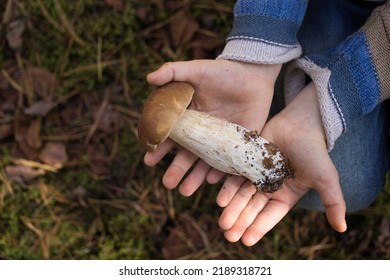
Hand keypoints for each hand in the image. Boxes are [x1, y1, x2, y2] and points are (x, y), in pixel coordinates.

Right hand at [144, 59, 280, 195]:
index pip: (170, 137)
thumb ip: (173, 72)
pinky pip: (228, 163)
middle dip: (176, 170)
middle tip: (168, 184)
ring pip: (204, 163)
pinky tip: (212, 182)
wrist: (255, 75)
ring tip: (185, 191)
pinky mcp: (237, 144)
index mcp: (188, 118)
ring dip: (194, 178)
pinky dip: (220, 173)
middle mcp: (202, 133)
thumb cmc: (223, 72)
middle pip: (186, 155)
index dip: (159, 148)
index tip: (149, 160)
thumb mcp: (197, 69)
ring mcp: (219, 141)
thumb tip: (148, 78)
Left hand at [217, 82, 346, 245]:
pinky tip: (220, 200)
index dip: (258, 228)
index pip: (269, 216)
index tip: (246, 241)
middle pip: (252, 209)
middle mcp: (269, 188)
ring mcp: (256, 175)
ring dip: (232, 209)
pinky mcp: (246, 162)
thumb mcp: (326, 179)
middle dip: (241, 222)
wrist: (301, 124)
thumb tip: (343, 228)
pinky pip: (235, 177)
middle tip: (228, 236)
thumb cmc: (315, 152)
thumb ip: (334, 202)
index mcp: (285, 196)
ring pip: (241, 195)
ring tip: (222, 222)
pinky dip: (228, 189)